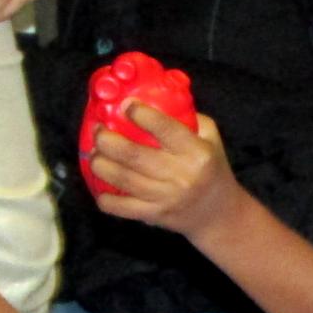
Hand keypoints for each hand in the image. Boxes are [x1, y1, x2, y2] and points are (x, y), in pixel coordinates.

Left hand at [92, 107, 245, 239]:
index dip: (141, 114)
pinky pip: (122, 207)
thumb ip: (187, 118)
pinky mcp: (154, 215)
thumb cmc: (212, 169)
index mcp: (196, 152)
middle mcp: (181, 175)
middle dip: (108, 140)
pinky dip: (106, 198)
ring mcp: (166, 197)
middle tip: (98, 131)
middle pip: (134, 155)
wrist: (219, 213)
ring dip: (101, 164)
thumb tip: (155, 98)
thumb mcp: (211, 139)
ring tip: (94, 154)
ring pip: (123, 179)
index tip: (126, 105)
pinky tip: (100, 187)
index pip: (164, 129)